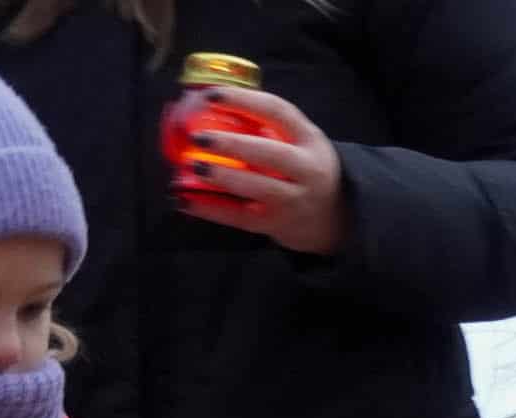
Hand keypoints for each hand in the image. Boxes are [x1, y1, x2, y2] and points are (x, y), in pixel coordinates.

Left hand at [183, 88, 347, 256]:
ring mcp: (294, 200)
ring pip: (259, 188)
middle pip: (271, 154)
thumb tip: (205, 106)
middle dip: (233, 145)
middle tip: (199, 138)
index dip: (244, 101)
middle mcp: (306, 170)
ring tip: (193, 167)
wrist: (330, 216)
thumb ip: (265, 126)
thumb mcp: (298, 141)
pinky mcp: (275, 224)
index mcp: (308, 139)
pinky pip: (240, 217)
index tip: (211, 95)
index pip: (278, 112)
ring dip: (224, 178)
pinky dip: (211, 209)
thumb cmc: (301, 168)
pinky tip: (185, 200)